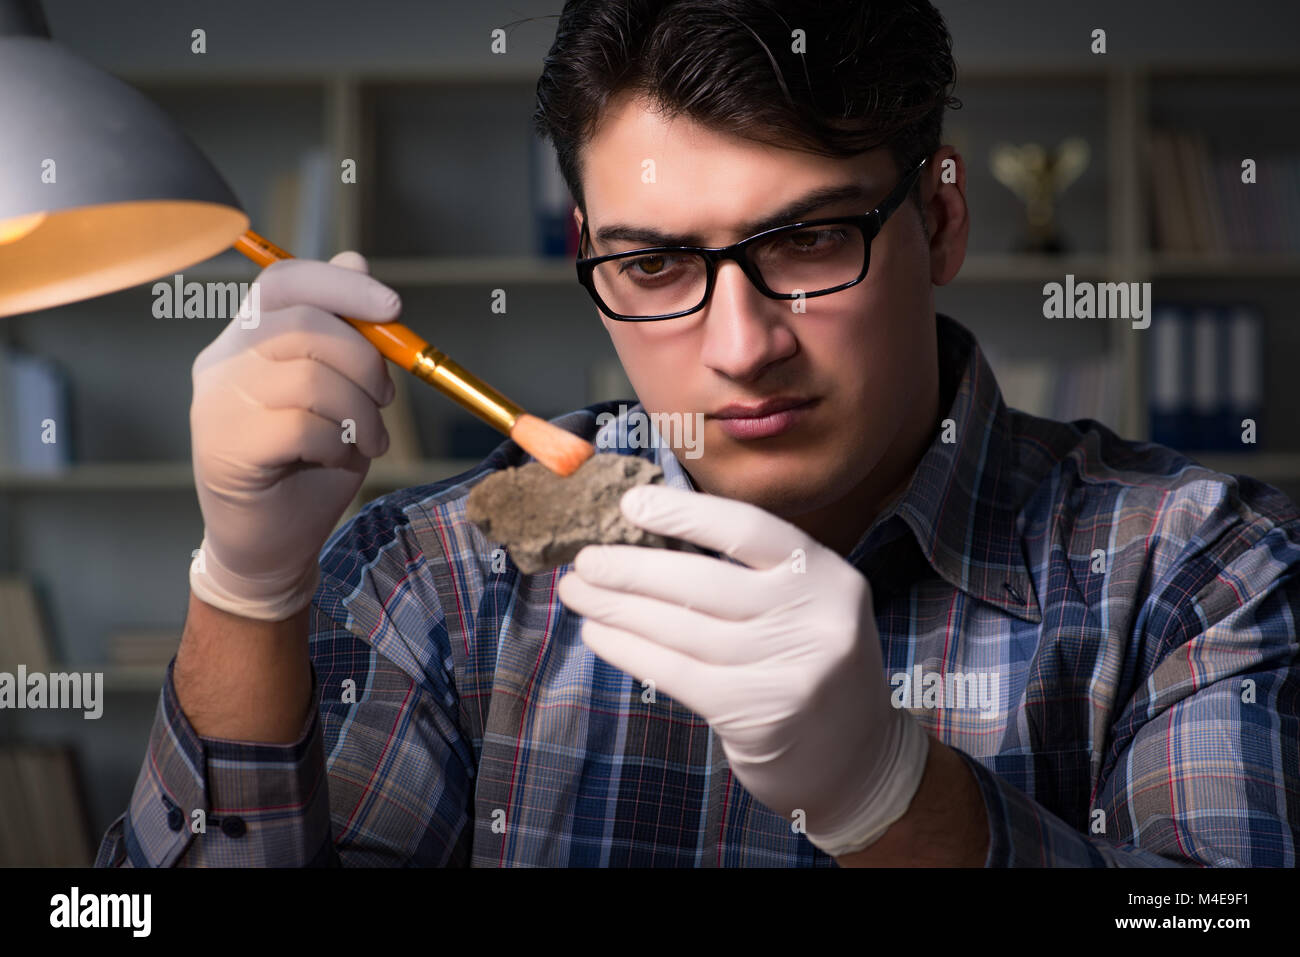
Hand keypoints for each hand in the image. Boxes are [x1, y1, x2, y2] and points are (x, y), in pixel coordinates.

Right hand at [189, 252, 400, 620]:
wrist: (271, 543)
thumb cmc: (309, 464)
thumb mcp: (340, 392)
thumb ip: (345, 333)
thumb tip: (357, 261)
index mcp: (245, 337)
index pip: (284, 282)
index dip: (341, 285)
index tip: (394, 307)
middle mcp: (221, 362)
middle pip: (302, 323)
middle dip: (365, 357)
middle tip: (385, 397)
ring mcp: (215, 404)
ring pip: (308, 375)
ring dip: (360, 409)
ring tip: (369, 439)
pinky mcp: (224, 447)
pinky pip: (302, 425)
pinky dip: (339, 442)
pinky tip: (340, 460)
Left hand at [556, 484, 929, 856]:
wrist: (859, 761)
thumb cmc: (809, 667)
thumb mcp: (805, 608)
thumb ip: (750, 576)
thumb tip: (648, 540)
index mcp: (827, 576)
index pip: (749, 529)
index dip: (686, 512)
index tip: (631, 503)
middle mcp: (815, 618)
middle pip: (704, 582)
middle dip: (631, 568)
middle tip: (584, 559)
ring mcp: (790, 669)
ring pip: (681, 628)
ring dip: (617, 608)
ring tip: (577, 593)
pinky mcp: (758, 714)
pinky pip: (675, 671)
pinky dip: (628, 649)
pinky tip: (597, 634)